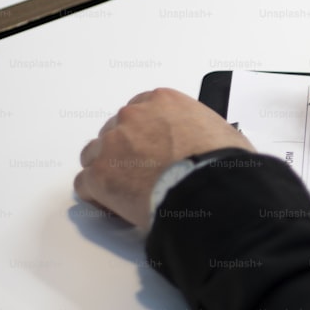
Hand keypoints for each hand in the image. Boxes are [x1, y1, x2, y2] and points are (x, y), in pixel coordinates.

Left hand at [75, 88, 254, 229]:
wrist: (211, 190)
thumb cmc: (222, 163)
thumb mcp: (223, 132)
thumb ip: (202, 132)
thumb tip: (209, 147)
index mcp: (162, 101)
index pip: (142, 110)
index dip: (147, 133)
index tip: (154, 149)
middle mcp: (132, 117)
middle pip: (116, 132)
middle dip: (126, 152)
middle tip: (145, 174)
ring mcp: (111, 146)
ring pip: (95, 156)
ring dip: (109, 171)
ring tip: (130, 193)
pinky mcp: (99, 176)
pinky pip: (86, 186)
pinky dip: (99, 197)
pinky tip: (117, 207)